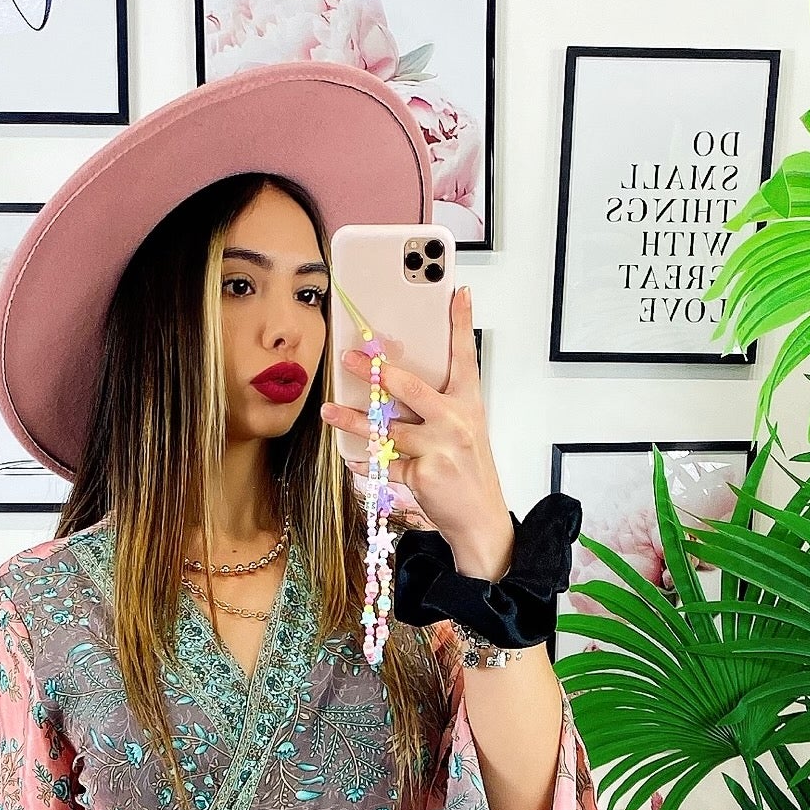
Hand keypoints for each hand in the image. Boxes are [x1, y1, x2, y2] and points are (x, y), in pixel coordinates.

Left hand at [320, 284, 512, 579]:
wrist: (480, 518)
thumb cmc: (467, 470)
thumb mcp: (465, 429)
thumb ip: (439, 403)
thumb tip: (399, 383)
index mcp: (468, 404)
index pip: (465, 356)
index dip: (460, 323)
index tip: (456, 291)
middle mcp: (455, 421)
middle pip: (410, 388)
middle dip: (376, 372)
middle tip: (349, 358)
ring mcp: (439, 448)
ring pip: (387, 429)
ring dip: (354, 421)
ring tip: (329, 412)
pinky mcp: (423, 475)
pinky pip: (384, 465)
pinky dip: (365, 464)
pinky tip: (350, 458)